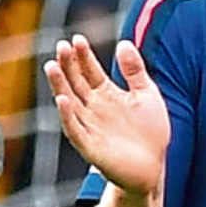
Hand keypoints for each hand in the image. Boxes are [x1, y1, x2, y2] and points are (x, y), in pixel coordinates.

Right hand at [45, 35, 168, 198]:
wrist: (153, 168)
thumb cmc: (150, 132)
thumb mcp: (147, 95)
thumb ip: (135, 70)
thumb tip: (123, 43)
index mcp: (106, 94)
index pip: (89, 70)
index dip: (83, 55)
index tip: (77, 39)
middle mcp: (93, 108)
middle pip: (75, 82)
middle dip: (68, 65)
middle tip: (61, 46)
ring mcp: (89, 127)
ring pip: (69, 102)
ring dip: (59, 85)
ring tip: (51, 66)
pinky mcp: (90, 147)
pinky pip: (75, 130)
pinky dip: (67, 116)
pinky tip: (62, 100)